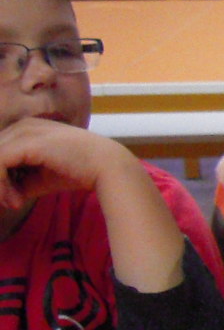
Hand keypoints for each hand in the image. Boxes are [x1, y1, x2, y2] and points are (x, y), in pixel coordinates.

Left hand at [0, 117, 121, 208]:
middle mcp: (22, 126)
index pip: (0, 153)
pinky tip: (17, 200)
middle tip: (11, 203)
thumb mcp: (42, 177)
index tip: (13, 200)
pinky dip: (1, 184)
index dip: (0, 178)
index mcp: (26, 129)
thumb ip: (19, 182)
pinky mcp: (25, 142)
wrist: (107, 167)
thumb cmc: (79, 171)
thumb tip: (3, 196)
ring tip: (13, 203)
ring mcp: (23, 132)